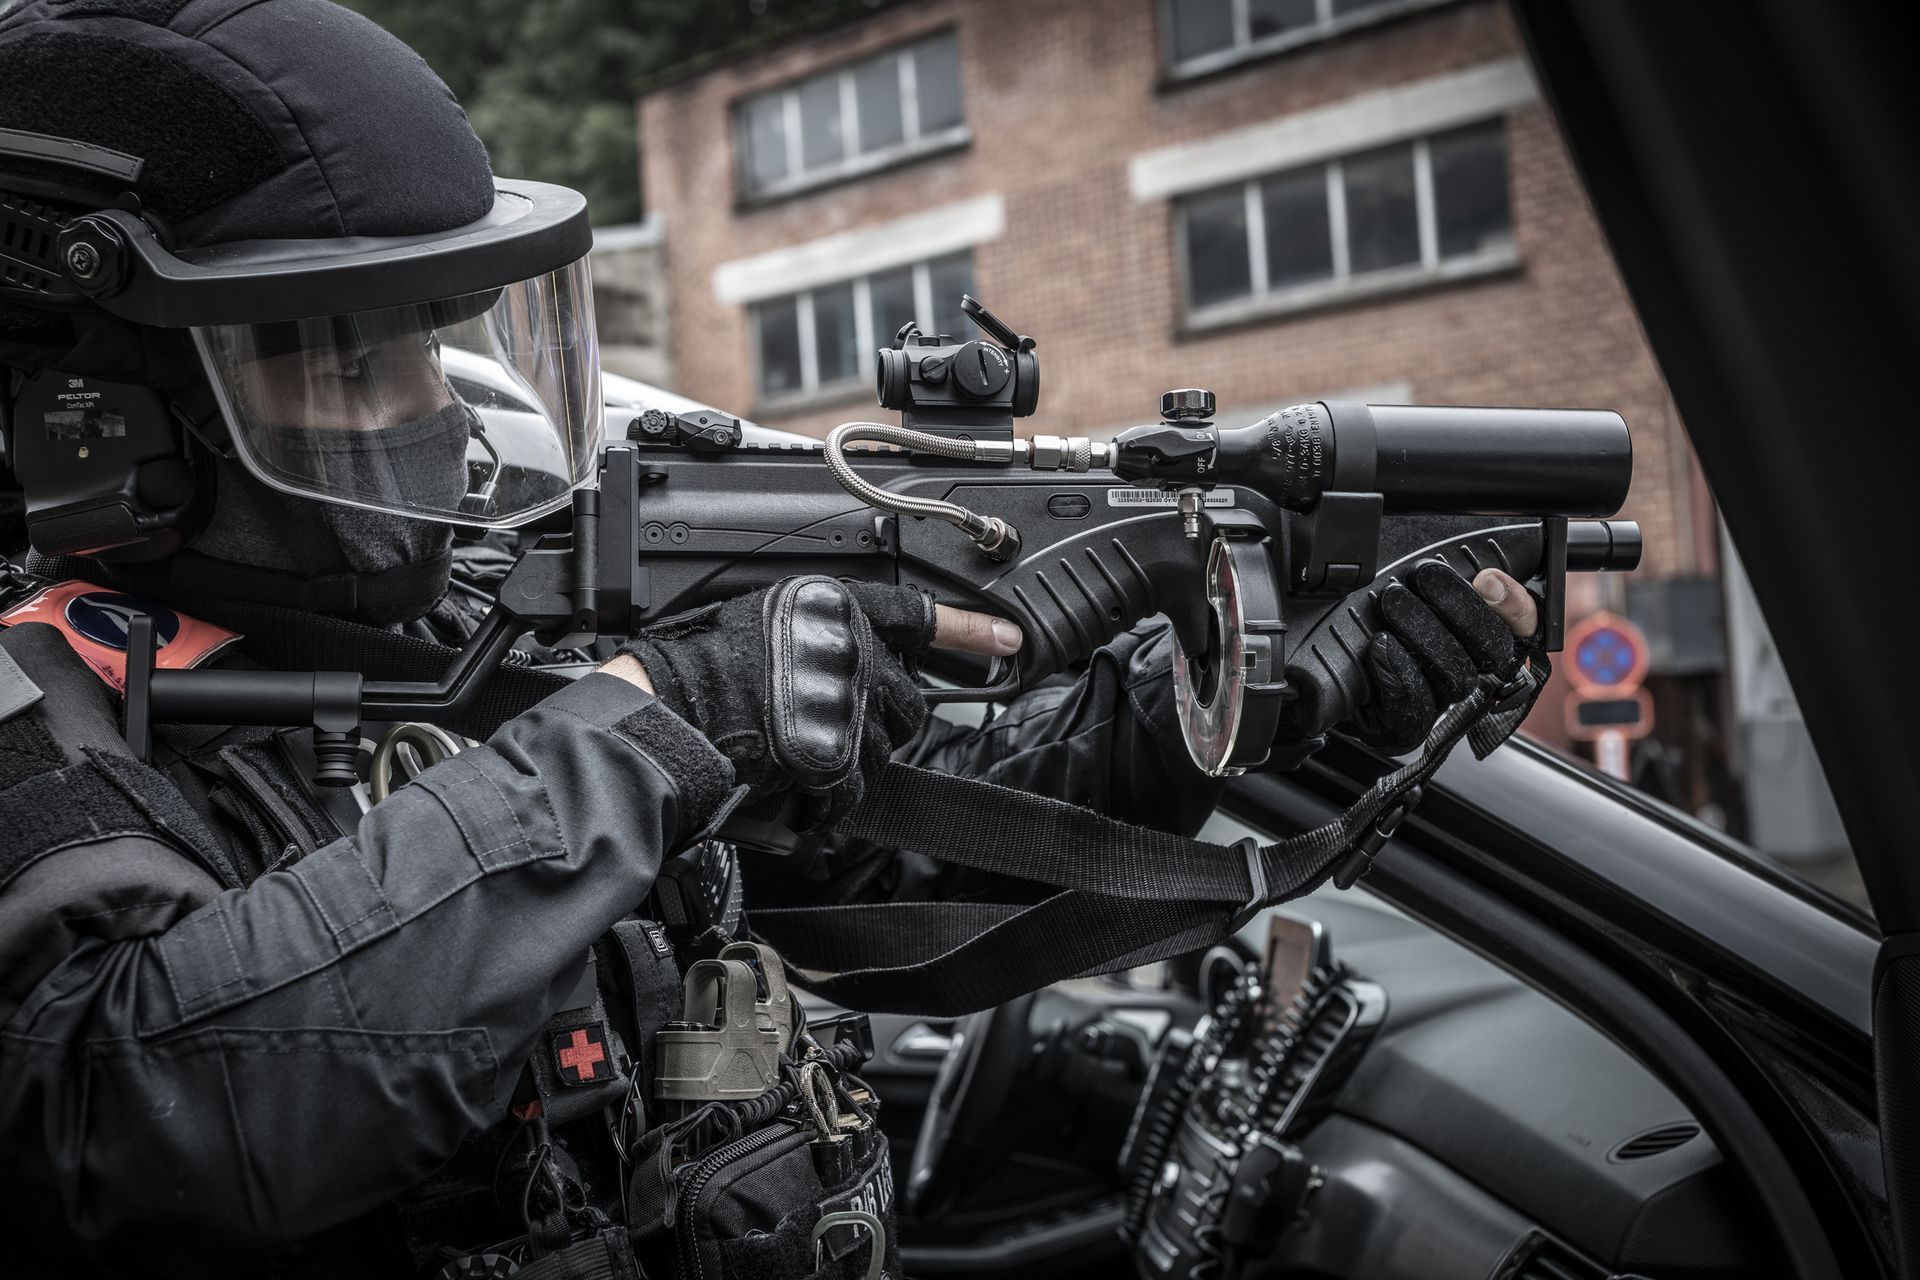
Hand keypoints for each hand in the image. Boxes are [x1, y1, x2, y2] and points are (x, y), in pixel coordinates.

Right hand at [602, 579, 1021, 826]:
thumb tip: (861, 647)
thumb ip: (824, 628)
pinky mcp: (838, 757)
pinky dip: (832, 797)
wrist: (667, 714)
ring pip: (887, 746)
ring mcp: (848, 704)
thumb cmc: (700, 665)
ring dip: (857, 755)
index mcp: (835, 607)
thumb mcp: (767, 615)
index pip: (920, 615)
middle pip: (908, 698)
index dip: (971, 629)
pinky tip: (800, 787)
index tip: (1010, 638)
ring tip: (804, 749)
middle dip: (883, 715)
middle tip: (836, 721)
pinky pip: (857, 788)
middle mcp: (851, 650)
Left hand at [1351, 565, 1538, 752]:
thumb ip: (1460, 570)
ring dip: (1424, 633)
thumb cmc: (1365, 608)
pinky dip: (1399, 673)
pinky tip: (1381, 645)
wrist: (1314, 657)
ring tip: (1391, 601)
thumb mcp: (1409, 580)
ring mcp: (1437, 700)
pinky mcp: (1403, 726)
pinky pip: (1417, 710)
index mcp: (1479, 631)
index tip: (1487, 578)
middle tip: (1421, 575)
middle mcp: (1467, 669)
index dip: (1516, 606)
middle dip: (1459, 608)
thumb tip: (1490, 580)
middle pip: (1494, 652)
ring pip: (1459, 678)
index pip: (1525, 624)